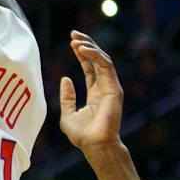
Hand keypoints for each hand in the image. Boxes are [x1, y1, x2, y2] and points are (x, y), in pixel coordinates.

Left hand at [57, 31, 123, 152]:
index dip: (81, 53)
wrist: (94, 146)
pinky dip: (95, 56)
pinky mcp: (114, 88)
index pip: (90, 67)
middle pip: (98, 60)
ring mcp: (111, 87)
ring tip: (76, 40)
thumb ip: (67, 96)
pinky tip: (82, 49)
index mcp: (95, 92)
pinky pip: (106, 66)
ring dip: (90, 47)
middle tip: (74, 34)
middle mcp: (105, 87)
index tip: (71, 41)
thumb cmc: (82, 135)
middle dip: (86, 45)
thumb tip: (65, 78)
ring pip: (104, 60)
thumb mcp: (67, 113)